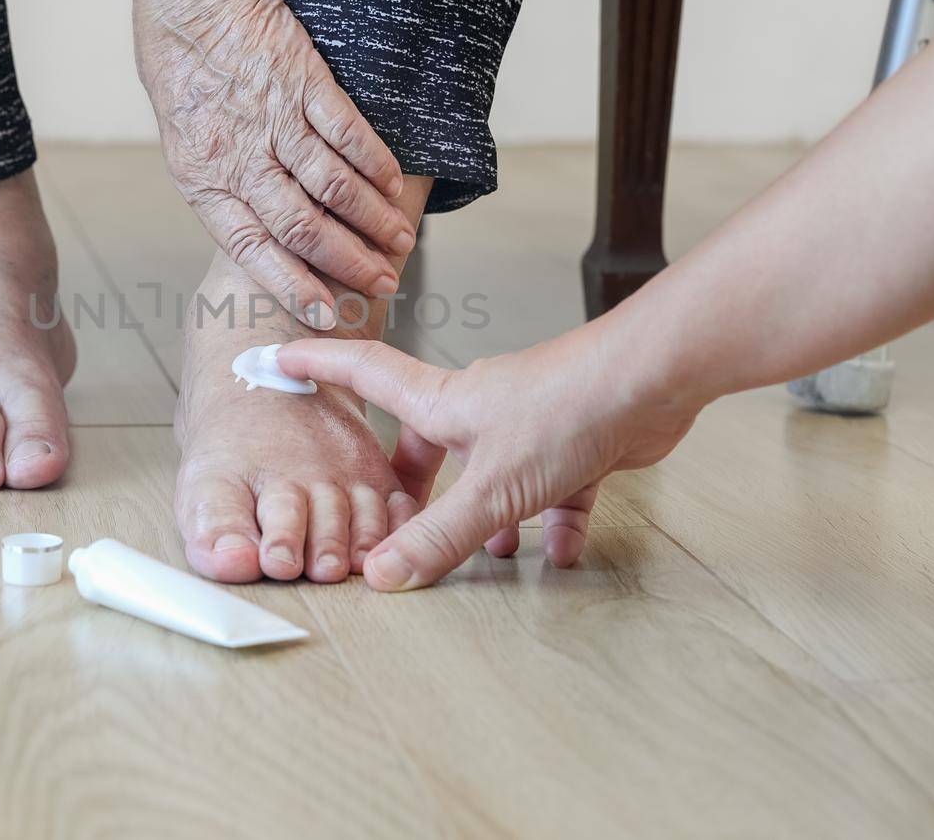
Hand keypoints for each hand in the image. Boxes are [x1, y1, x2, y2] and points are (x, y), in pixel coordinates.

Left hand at [136, 0, 415, 328]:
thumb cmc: (193, 87)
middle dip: (346, 262)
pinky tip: (395, 186)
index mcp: (205, 182)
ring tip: (398, 242)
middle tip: (382, 284)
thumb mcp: (191, 152)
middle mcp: (239, 155)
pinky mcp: (302, 80)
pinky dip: (375, 163)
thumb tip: (273, 251)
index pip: (251, 247)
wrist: (192, 7)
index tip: (325, 314)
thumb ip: (229, 197)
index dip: (291, 284)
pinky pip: (345, 131)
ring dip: (371, 219)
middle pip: (300, 224)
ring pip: (330, 183)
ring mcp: (272, 118)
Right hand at [276, 326, 701, 589]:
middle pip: (429, 440)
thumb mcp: (491, 489)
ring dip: (489, 515)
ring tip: (490, 556)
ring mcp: (530, 423)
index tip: (281, 357)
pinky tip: (560, 553)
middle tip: (399, 516)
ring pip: (493, 471)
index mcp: (444, 404)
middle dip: (413, 483)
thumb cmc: (568, 408)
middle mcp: (481, 408)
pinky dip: (552, 522)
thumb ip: (437, 539)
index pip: (365, 375)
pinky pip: (554, 489)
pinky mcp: (576, 442)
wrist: (652, 380)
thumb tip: (383, 576)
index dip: (320, 365)